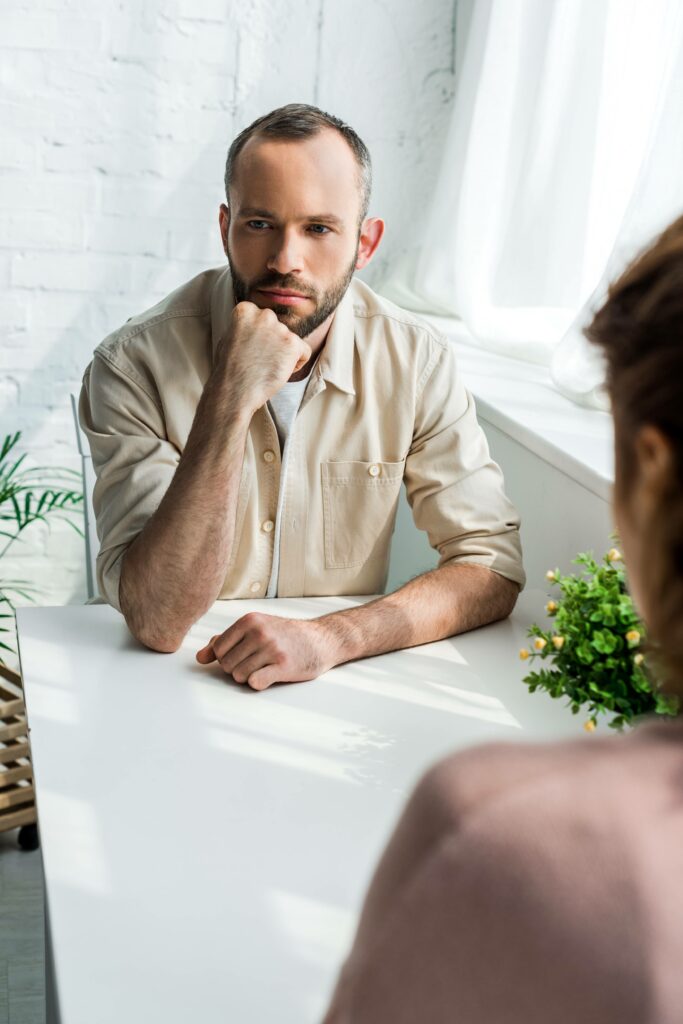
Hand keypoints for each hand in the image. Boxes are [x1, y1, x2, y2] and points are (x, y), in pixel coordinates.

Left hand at [195, 613, 339, 689]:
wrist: (320, 640)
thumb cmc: (284, 636)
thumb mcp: (255, 629)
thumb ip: (225, 641)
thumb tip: (200, 658)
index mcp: (249, 620)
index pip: (218, 649)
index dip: (227, 658)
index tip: (243, 656)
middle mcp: (259, 632)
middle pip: (227, 665)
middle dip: (238, 668)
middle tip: (256, 663)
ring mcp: (271, 649)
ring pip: (239, 676)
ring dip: (249, 677)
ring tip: (264, 668)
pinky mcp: (283, 666)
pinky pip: (255, 683)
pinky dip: (258, 683)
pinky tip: (269, 676)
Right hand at [220, 302, 310, 412]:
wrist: (234, 392)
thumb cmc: (229, 371)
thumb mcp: (229, 338)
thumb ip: (245, 327)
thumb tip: (254, 323)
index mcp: (245, 310)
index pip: (263, 319)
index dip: (260, 338)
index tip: (251, 351)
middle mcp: (264, 314)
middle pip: (278, 328)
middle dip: (274, 343)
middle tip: (260, 361)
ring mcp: (280, 328)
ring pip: (291, 341)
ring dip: (284, 355)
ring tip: (267, 368)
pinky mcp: (293, 343)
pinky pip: (304, 352)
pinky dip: (296, 364)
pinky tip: (279, 371)